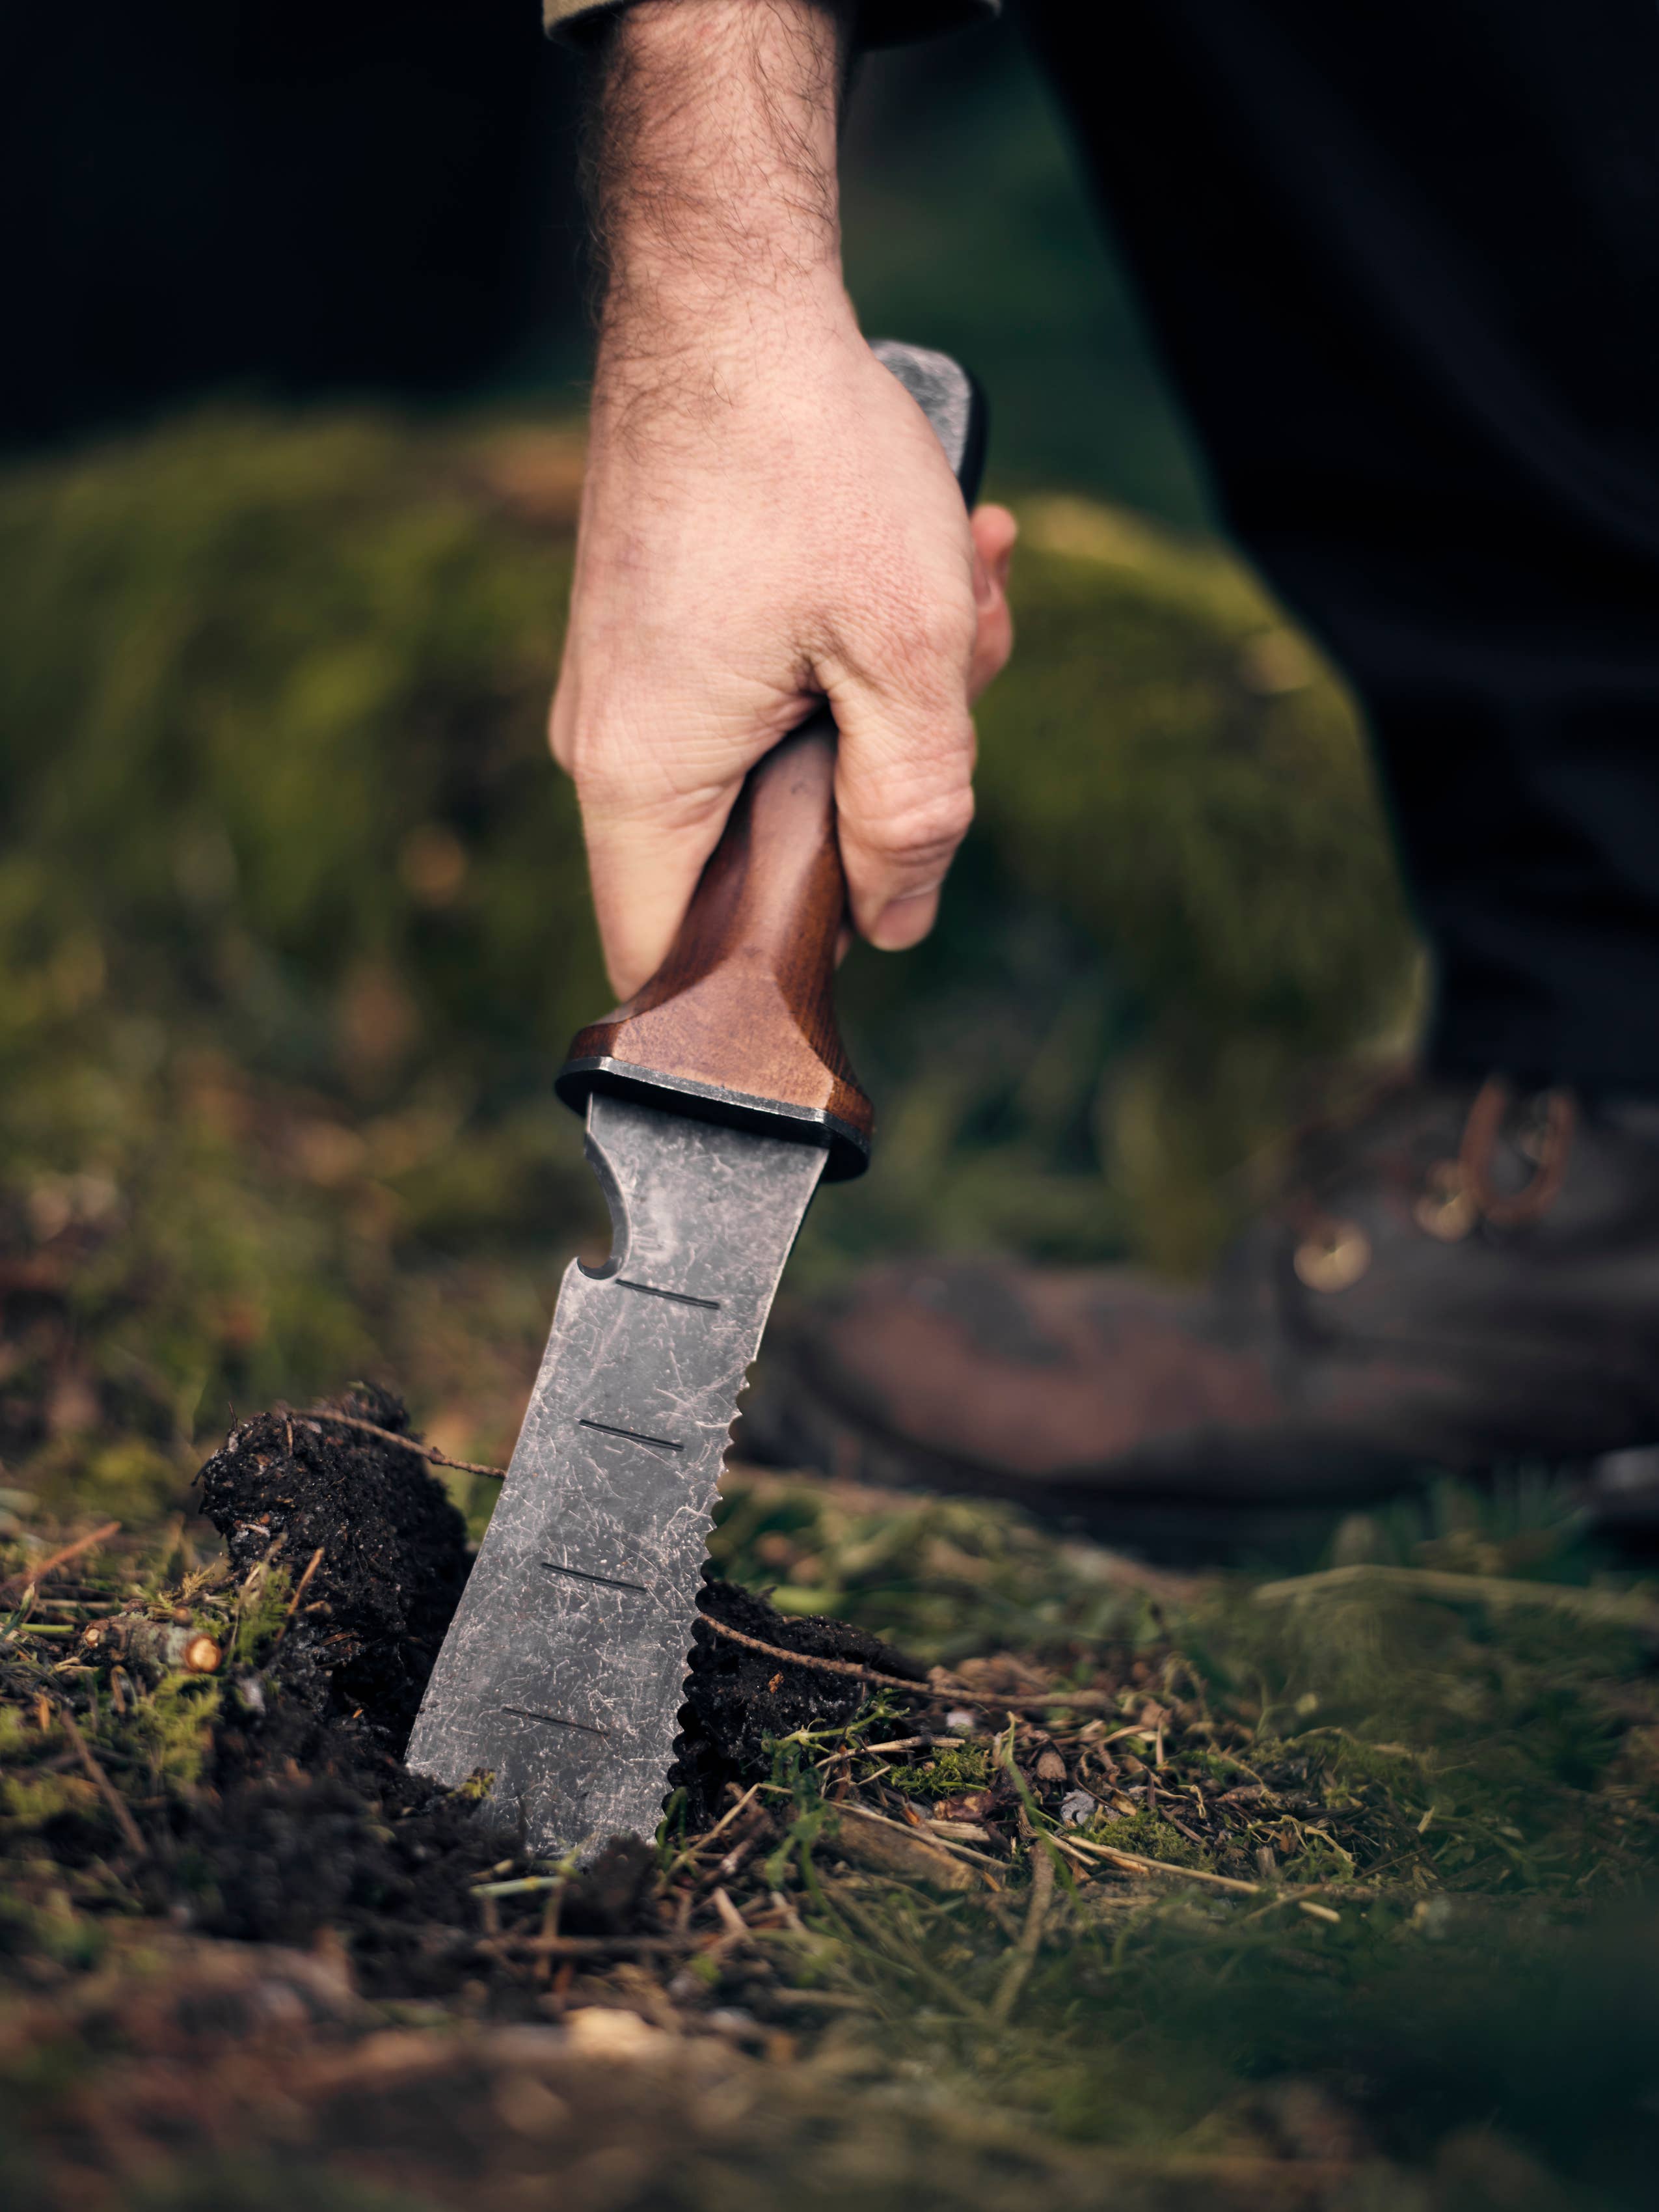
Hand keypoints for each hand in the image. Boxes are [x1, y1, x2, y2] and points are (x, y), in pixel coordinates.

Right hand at [548, 0, 1015, 999]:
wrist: (725, 293)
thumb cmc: (808, 463)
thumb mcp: (907, 656)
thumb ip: (913, 814)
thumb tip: (897, 924)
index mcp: (644, 779)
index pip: (664, 961)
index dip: (762, 978)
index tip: (864, 918)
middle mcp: (609, 744)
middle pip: (747, 861)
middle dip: (876, 798)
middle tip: (961, 694)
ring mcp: (629, 683)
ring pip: (775, 766)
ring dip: (887, 701)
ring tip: (965, 590)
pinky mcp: (660, 630)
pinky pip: (760, 692)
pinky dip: (850, 647)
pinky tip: (931, 558)